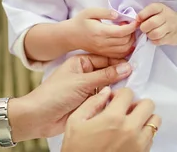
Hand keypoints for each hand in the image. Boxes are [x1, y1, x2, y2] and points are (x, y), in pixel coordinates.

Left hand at [17, 54, 132, 138]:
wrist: (39, 117)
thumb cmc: (54, 95)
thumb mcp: (82, 82)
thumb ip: (106, 75)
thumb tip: (127, 67)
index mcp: (81, 62)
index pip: (105, 58)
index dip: (119, 61)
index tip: (136, 64)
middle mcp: (85, 73)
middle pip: (108, 72)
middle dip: (120, 75)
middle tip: (138, 77)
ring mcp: (87, 89)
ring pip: (108, 86)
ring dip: (117, 88)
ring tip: (132, 89)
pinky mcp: (88, 103)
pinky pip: (105, 99)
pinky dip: (112, 100)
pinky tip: (123, 101)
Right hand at [62, 88, 161, 151]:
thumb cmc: (77, 150)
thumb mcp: (75, 122)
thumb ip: (91, 103)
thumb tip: (106, 92)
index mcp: (113, 118)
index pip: (128, 93)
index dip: (120, 94)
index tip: (115, 101)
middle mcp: (130, 129)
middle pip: (148, 104)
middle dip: (136, 104)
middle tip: (126, 110)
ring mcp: (139, 143)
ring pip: (155, 121)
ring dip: (144, 119)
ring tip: (132, 123)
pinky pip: (152, 138)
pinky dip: (144, 134)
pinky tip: (130, 137)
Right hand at [67, 8, 137, 57]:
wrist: (70, 36)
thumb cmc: (80, 22)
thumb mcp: (90, 12)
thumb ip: (105, 12)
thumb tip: (118, 15)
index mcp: (100, 31)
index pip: (122, 32)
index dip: (132, 26)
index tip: (136, 20)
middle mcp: (103, 43)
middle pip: (126, 41)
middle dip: (133, 33)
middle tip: (131, 24)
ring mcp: (104, 51)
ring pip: (125, 50)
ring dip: (131, 41)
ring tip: (128, 32)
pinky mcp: (104, 54)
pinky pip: (120, 55)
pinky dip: (127, 49)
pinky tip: (126, 40)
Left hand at [138, 3, 176, 45]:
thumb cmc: (164, 18)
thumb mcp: (157, 12)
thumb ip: (146, 14)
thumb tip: (136, 21)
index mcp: (161, 7)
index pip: (151, 8)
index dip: (142, 15)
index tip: (138, 19)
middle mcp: (167, 16)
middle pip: (151, 23)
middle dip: (144, 28)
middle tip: (144, 29)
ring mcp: (171, 27)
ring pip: (155, 34)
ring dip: (149, 35)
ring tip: (150, 33)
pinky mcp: (172, 37)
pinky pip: (158, 41)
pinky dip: (154, 41)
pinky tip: (156, 38)